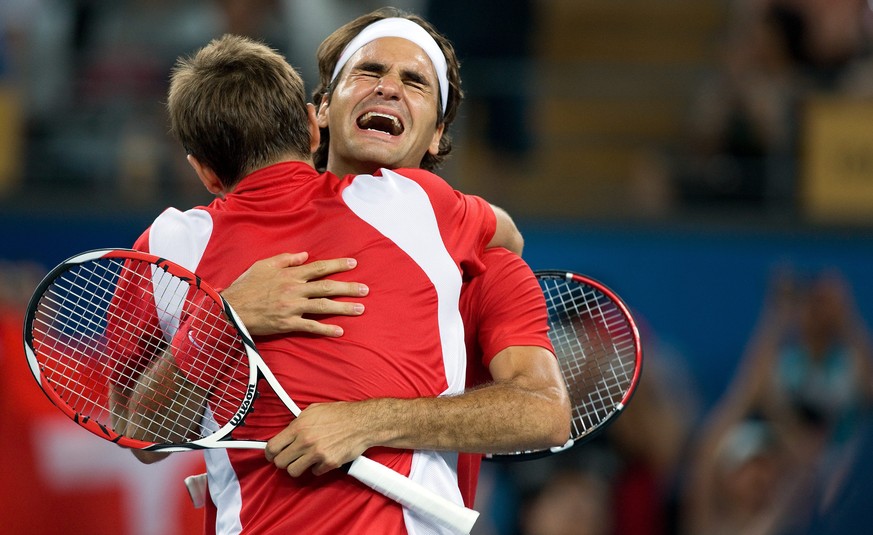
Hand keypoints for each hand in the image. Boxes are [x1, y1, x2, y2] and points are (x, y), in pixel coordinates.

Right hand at [221, 252, 367, 336]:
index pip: (319, 267)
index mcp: (290, 274)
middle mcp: (294, 289)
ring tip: (360, 309)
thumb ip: (285, 259)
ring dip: (344, 308)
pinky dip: (326, 329)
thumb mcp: (263, 265)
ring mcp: (292, 307)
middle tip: (365, 290)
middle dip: (349, 287)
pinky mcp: (288, 323)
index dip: (338, 265)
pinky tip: (340, 331)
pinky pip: (311, 326)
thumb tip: (305, 255)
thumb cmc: (246, 286)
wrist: (231, 308)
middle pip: (327, 287)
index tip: (353, 263)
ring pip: (324, 306)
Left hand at [265, 402, 370, 476]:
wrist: (363, 422)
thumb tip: (287, 432)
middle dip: (284, 461)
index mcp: (299, 427)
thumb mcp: (314, 410)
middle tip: (290, 458)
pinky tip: (322, 458)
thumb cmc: (340, 414)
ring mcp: (317, 454)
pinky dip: (317, 468)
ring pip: (294, 471)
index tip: (272, 455)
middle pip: (280, 462)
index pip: (273, 447)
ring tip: (305, 460)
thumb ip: (298, 422)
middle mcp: (306, 441)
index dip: (270, 454)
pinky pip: (314, 472)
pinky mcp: (329, 463)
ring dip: (298, 467)